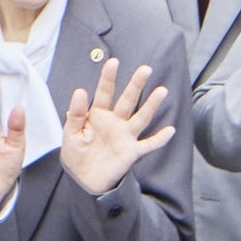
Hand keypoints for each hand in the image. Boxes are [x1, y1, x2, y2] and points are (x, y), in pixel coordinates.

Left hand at [63, 55, 177, 195]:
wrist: (84, 179)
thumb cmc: (76, 153)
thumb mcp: (69, 134)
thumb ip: (75, 114)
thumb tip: (80, 91)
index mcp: (97, 115)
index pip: (104, 93)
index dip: (108, 77)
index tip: (113, 62)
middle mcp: (114, 122)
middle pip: (127, 100)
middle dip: (135, 85)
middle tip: (145, 69)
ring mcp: (125, 136)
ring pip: (140, 118)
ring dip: (151, 105)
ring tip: (161, 91)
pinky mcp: (131, 152)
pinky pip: (148, 145)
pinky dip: (159, 139)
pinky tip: (170, 130)